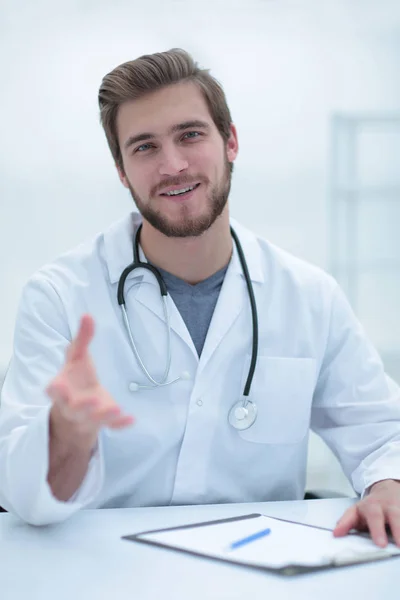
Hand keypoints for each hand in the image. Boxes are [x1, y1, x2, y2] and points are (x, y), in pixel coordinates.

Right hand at [47, 314, 133, 449]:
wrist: (80, 406)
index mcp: (61, 389)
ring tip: (115, 408)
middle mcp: (71, 406)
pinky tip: (131, 419)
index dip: (56, 390)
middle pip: (74, 410)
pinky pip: (111, 427)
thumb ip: (82, 339)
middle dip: (81, 406)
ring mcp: (87, 417)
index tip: (58, 386)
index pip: (54, 392)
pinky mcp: (103, 423)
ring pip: (93, 420)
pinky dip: (120, 424)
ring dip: (104, 415)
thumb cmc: (75, 378)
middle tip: (90, 400)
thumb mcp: (77, 357)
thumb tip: (87, 315)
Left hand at [333, 479, 399, 546]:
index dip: (377, 530)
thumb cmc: (372, 505)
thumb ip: (346, 522)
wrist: (388, 488)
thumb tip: (336, 534)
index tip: (381, 544)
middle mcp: (390, 506)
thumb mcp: (356, 510)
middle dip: (398, 531)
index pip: (374, 516)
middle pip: (396, 516)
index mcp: (373, 506)